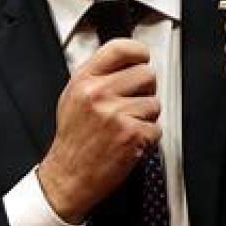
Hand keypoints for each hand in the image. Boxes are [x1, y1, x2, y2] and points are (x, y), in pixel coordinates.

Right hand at [37, 39, 159, 222]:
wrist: (68, 177)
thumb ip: (98, 76)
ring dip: (147, 117)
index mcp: (84, 80)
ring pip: (155, 103)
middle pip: (147, 74)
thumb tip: (127, 61)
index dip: (139, 53)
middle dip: (146, 90)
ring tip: (126, 127)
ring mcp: (115, 114)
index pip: (121, 48)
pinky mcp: (131, 134)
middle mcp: (98, 93)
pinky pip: (156, 128)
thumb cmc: (74, 140)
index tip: (142, 60)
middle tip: (131, 106)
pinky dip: (147, 138)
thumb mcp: (73, 98)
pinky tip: (128, 142)